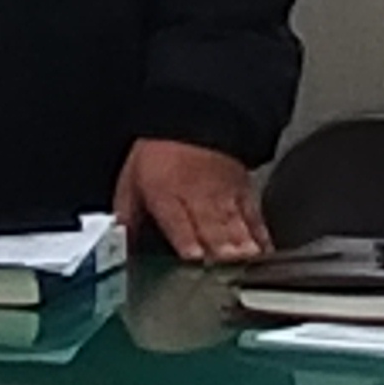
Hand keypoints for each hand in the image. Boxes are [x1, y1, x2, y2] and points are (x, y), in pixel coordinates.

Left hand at [114, 137, 271, 263]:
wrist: (192, 117)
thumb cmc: (160, 150)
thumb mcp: (131, 177)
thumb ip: (127, 212)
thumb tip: (120, 239)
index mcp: (166, 194)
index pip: (178, 221)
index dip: (187, 240)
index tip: (195, 256)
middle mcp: (197, 197)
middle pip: (210, 226)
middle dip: (218, 248)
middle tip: (226, 267)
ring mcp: (224, 196)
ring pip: (234, 223)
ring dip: (241, 244)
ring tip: (247, 261)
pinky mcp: (244, 193)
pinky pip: (254, 217)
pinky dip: (260, 236)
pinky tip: (263, 253)